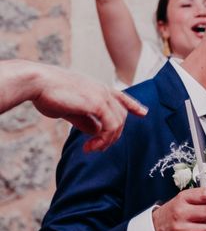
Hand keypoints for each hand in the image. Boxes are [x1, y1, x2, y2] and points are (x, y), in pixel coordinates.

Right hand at [30, 65, 147, 151]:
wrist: (37, 81)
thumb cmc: (48, 93)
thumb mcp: (70, 109)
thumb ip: (84, 120)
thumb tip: (95, 132)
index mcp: (97, 88)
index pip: (121, 97)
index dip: (133, 105)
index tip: (143, 113)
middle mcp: (103, 90)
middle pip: (121, 116)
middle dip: (113, 136)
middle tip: (96, 148)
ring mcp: (102, 95)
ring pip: (119, 123)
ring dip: (107, 140)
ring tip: (91, 149)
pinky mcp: (97, 103)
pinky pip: (112, 126)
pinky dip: (104, 139)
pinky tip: (90, 146)